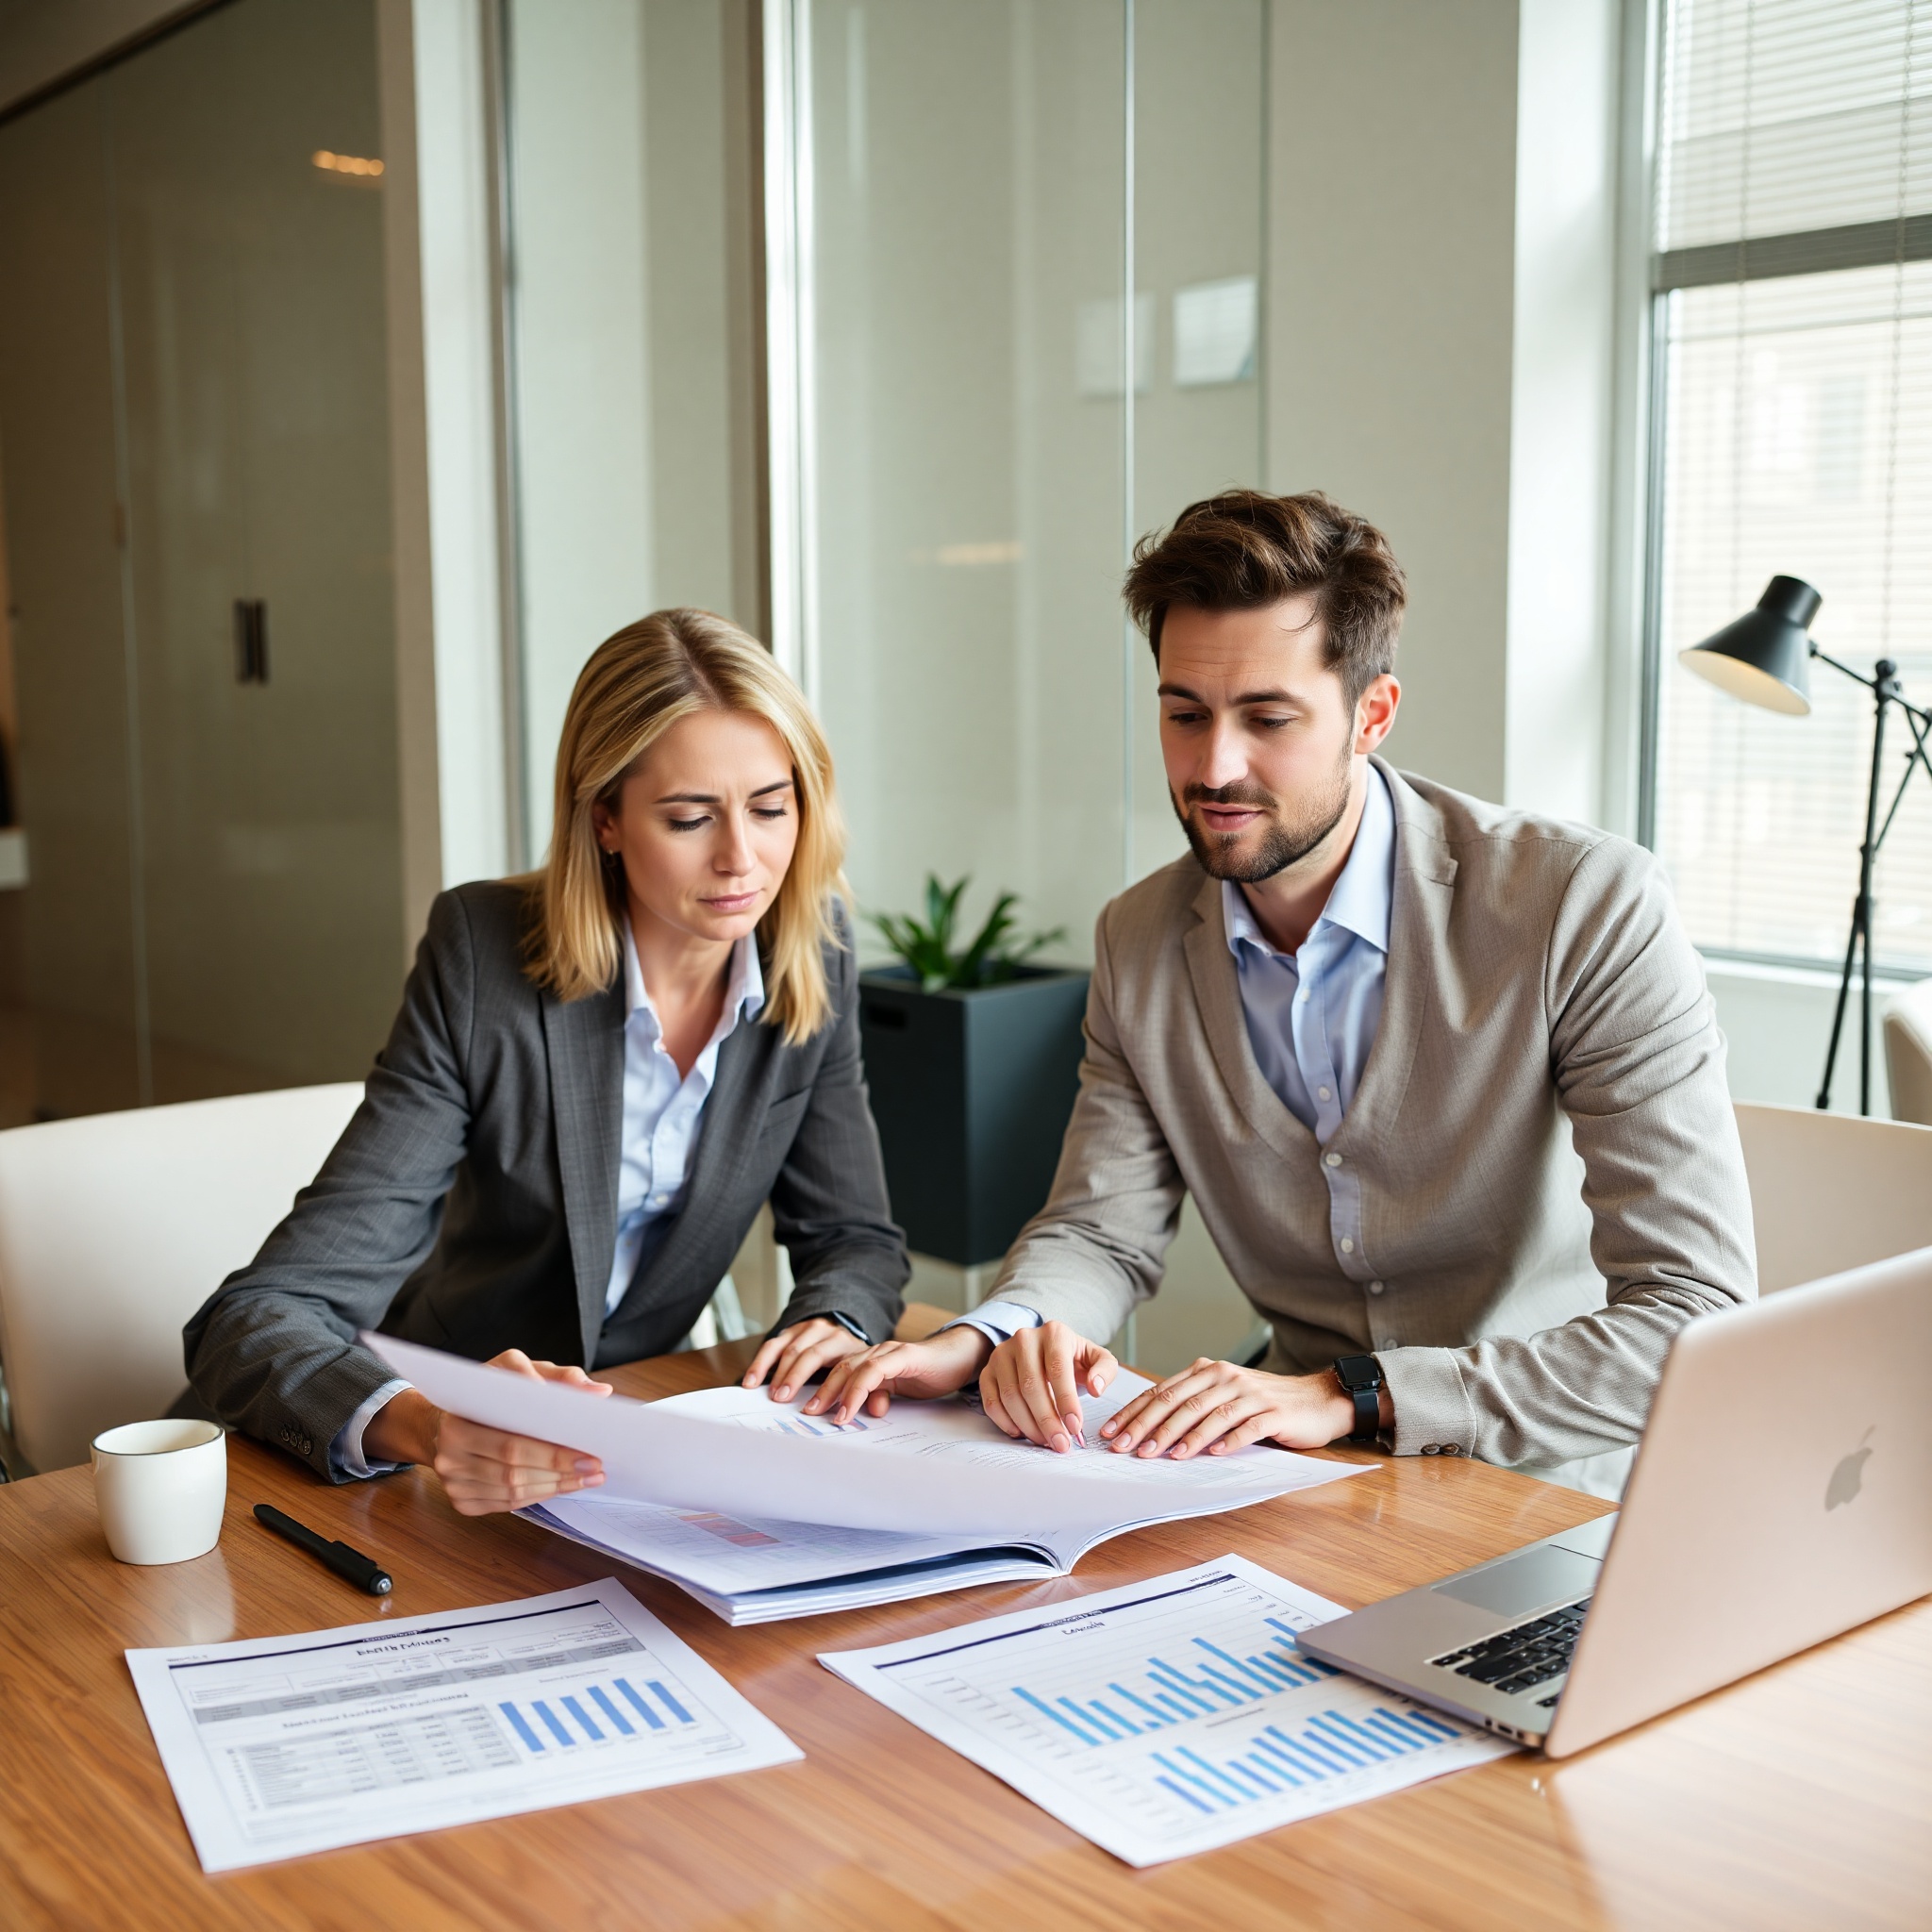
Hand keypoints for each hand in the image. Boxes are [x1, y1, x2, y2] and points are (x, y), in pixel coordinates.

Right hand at [364, 1350, 612, 1515]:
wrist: (441, 1421)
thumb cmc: (487, 1393)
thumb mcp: (517, 1370)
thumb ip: (558, 1378)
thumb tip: (599, 1392)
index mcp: (458, 1419)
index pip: (512, 1443)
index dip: (553, 1451)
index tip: (589, 1450)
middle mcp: (449, 1453)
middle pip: (513, 1471)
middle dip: (561, 1471)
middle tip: (595, 1467)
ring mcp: (452, 1482)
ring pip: (512, 1492)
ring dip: (554, 1487)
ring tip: (587, 1478)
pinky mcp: (460, 1501)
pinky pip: (506, 1504)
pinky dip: (538, 1497)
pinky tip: (560, 1485)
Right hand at [740, 1317, 869, 1401]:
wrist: (845, 1324)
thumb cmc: (856, 1356)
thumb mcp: (870, 1368)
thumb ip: (877, 1389)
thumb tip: (879, 1410)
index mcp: (848, 1343)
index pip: (837, 1364)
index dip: (826, 1388)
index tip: (814, 1410)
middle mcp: (826, 1332)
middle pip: (807, 1354)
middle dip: (794, 1378)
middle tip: (783, 1401)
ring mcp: (805, 1329)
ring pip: (787, 1349)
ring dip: (775, 1372)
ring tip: (769, 1395)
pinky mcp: (790, 1330)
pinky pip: (772, 1345)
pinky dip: (760, 1363)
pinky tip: (751, 1380)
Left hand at [796, 1325, 992, 1423]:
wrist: (962, 1357)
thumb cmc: (930, 1374)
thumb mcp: (898, 1390)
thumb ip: (878, 1397)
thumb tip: (859, 1414)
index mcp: (871, 1358)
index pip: (838, 1369)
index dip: (818, 1385)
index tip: (802, 1406)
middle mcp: (876, 1351)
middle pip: (837, 1367)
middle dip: (816, 1388)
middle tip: (799, 1409)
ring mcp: (889, 1352)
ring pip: (851, 1368)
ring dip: (832, 1392)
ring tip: (818, 1412)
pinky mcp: (903, 1356)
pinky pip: (873, 1372)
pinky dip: (857, 1391)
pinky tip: (847, 1409)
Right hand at [980, 1320, 1117, 1453]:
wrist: (1046, 1349)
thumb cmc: (1073, 1358)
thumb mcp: (1096, 1358)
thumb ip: (1105, 1369)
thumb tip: (1096, 1388)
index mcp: (1054, 1333)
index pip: (1058, 1369)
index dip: (1066, 1401)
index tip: (1075, 1427)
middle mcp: (1024, 1339)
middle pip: (1031, 1386)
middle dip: (1047, 1420)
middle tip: (1060, 1444)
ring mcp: (1002, 1354)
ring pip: (1010, 1396)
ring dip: (1028, 1425)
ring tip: (1045, 1441)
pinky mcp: (988, 1370)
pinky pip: (991, 1400)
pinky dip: (1004, 1421)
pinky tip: (1021, 1433)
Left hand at [1100, 1358, 1373, 1459]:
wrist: (1317, 1400)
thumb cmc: (1264, 1402)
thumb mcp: (1224, 1395)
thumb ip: (1192, 1403)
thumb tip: (1148, 1427)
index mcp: (1207, 1371)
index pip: (1162, 1391)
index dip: (1134, 1412)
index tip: (1111, 1432)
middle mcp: (1225, 1377)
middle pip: (1179, 1402)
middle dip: (1148, 1426)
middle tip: (1126, 1448)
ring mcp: (1250, 1393)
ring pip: (1208, 1414)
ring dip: (1182, 1436)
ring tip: (1162, 1456)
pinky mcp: (1273, 1413)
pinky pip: (1246, 1427)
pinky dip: (1227, 1440)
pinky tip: (1212, 1454)